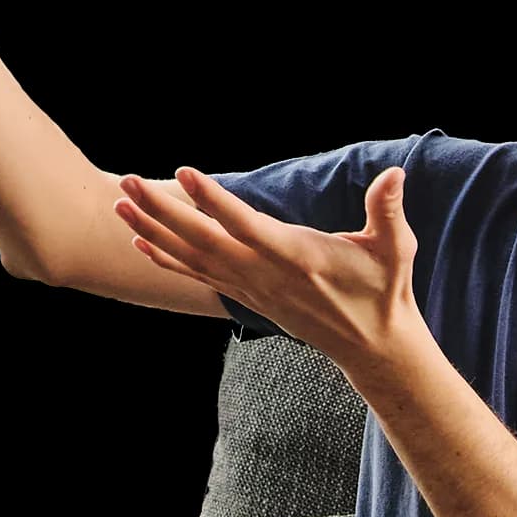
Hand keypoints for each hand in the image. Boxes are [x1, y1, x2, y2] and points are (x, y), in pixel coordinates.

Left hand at [115, 166, 427, 372]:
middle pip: (202, 240)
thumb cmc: (383, 291)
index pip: (245, 225)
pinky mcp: (247, 296)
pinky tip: (142, 242)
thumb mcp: (395, 248)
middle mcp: (264, 274)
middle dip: (162, 211)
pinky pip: (197, 276)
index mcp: (296, 256)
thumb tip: (394, 175)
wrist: (372, 344)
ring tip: (121, 204)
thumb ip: (388, 210)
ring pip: (192, 258)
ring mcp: (251, 288)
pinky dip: (167, 260)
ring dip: (153, 231)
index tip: (185, 172)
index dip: (214, 200)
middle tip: (129, 182)